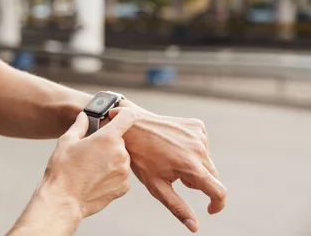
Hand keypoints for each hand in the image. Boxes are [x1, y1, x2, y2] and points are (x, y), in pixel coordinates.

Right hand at [43, 109, 135, 218]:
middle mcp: (120, 154)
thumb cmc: (63, 170)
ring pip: (122, 157)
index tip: (115, 117)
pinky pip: (121, 173)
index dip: (122, 114)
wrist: (63, 200)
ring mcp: (124, 172)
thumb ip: (79, 125)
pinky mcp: (124, 187)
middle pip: (120, 140)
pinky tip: (96, 177)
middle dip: (108, 142)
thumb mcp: (67, 141)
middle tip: (92, 149)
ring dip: (111, 158)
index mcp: (107, 138)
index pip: (127, 117)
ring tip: (92, 166)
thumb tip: (84, 117)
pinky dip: (112, 173)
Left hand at [118, 101, 226, 232]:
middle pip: (212, 176)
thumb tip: (195, 227)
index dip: (217, 204)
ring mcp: (199, 135)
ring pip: (207, 160)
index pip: (218, 192)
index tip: (210, 209)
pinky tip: (174, 146)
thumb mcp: (156, 185)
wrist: (131, 127)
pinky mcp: (197, 125)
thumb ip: (178, 207)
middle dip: (198, 182)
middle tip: (175, 177)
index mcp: (191, 166)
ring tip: (171, 159)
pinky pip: (202, 145)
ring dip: (195, 165)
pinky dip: (193, 149)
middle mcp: (199, 149)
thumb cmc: (140, 158)